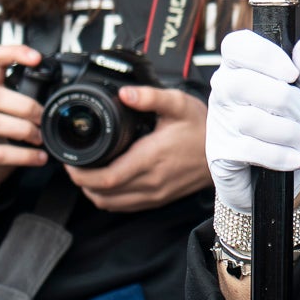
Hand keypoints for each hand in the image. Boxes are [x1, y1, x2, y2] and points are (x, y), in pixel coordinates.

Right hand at [0, 44, 47, 203]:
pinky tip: (39, 158)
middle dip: (26, 106)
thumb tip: (64, 98)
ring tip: (41, 139)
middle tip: (43, 119)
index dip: (13, 53)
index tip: (37, 58)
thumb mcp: (12, 118)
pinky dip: (23, 156)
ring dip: (24, 130)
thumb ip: (30, 105)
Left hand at [68, 84, 212, 212]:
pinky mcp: (160, 199)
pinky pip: (125, 206)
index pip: (105, 179)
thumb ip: (149, 96)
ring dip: (94, 192)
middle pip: (103, 194)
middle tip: (74, 163)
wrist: (228, 151)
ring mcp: (156, 194)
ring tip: (88, 172)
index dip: (81, 174)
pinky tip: (108, 182)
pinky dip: (109, 198)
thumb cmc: (203, 127)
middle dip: (82, 181)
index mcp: (151, 159)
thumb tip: (124, 93)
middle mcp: (151, 182)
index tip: (71, 161)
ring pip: (111, 204)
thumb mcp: (177, 103)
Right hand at [207, 22, 299, 214]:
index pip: (236, 45)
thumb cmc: (292, 127)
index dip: (264, 56)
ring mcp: (219, 121)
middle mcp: (224, 89)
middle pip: (245, 83)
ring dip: (290, 133)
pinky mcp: (220, 153)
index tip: (292, 74)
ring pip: (251, 120)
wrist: (282, 178)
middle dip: (286, 101)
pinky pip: (253, 150)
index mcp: (242, 66)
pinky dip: (285, 157)